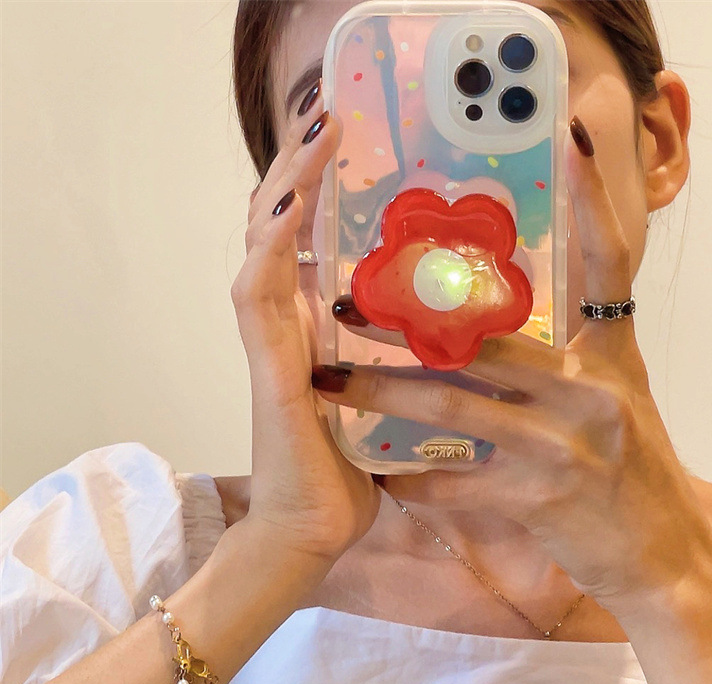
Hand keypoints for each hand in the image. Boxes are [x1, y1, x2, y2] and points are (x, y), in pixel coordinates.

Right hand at [231, 90, 379, 561]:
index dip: (320, 193)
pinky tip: (290, 207)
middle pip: (281, 230)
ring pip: (263, 247)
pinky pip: (258, 296)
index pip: (308, 245)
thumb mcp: (382, 405)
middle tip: (332, 119)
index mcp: (314, 330)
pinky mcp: (269, 370)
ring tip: (313, 135)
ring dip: (286, 188)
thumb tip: (450, 345)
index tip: (348, 149)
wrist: (310, 534)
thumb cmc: (346, 476)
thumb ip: (398, 368)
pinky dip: (271, 247)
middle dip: (303, 172)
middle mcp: (288, 326)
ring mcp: (272, 345)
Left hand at [313, 122, 711, 613]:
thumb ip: (566, 362)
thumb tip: (498, 331)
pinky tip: (383, 477)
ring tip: (331, 382)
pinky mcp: (543, 494)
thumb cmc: (630, 474)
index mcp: (613, 356)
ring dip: (385, 394)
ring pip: (456, 403)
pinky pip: (459, 479)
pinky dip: (417, 479)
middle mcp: (594, 387)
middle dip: (407, 324)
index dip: (594, 202)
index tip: (572, 142)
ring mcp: (568, 442)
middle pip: (487, 338)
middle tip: (345, 306)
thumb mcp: (615, 401)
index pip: (609, 264)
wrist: (659, 557)